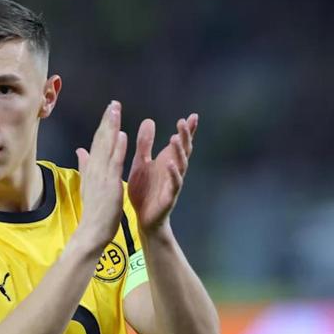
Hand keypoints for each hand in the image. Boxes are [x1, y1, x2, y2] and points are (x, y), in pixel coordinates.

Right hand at [75, 101, 127, 247]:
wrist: (91, 231)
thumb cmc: (94, 211)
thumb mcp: (88, 185)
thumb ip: (85, 166)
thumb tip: (80, 150)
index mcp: (92, 169)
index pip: (98, 143)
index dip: (104, 125)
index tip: (109, 110)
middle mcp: (95, 169)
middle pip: (101, 140)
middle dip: (107, 121)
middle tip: (113, 103)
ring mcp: (101, 176)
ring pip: (106, 147)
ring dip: (111, 127)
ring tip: (115, 110)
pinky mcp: (110, 184)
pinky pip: (114, 163)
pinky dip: (117, 148)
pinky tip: (121, 134)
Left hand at [127, 114, 197, 233]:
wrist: (143, 218)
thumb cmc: (144, 190)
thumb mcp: (141, 162)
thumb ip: (145, 144)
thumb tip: (149, 120)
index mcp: (167, 161)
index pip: (180, 143)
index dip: (187, 131)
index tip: (192, 116)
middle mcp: (173, 170)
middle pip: (183, 151)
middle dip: (185, 137)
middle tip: (183, 122)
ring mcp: (173, 183)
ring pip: (180, 165)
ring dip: (179, 152)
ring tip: (175, 138)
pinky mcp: (169, 197)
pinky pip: (174, 184)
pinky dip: (173, 174)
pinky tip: (170, 164)